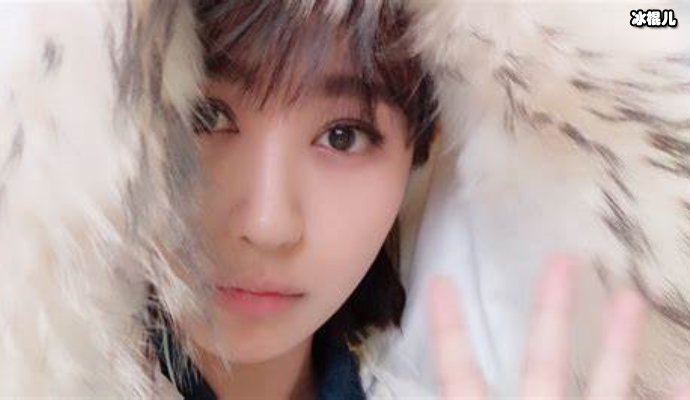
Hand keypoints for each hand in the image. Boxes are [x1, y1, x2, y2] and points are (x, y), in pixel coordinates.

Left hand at [427, 258, 688, 398]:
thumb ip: (453, 391)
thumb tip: (430, 328)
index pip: (460, 371)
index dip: (450, 330)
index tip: (439, 282)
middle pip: (544, 360)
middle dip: (551, 310)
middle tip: (560, 258)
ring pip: (603, 386)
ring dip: (619, 344)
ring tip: (631, 295)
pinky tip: (685, 375)